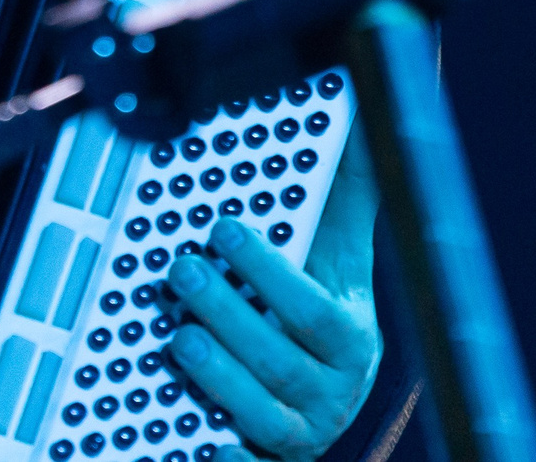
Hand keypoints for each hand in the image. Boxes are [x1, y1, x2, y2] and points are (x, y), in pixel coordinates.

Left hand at [159, 128, 382, 460]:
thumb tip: (360, 109)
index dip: (268, 270)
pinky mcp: (263, 459)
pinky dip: (226, 457)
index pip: (312, 307)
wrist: (321, 392)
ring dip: (216, 377)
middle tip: (180, 271)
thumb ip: (350, 191)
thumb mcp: (339, 255)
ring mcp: (298, 431)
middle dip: (228, 316)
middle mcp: (332, 392)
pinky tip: (199, 443)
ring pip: (261, 413)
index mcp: (350, 338)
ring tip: (176, 337)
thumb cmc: (322, 308)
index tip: (223, 229)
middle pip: (280, 360)